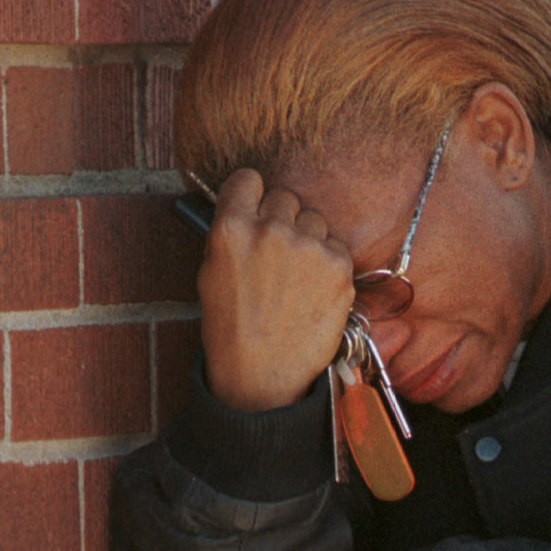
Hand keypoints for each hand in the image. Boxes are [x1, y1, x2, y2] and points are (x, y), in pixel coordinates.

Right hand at [194, 170, 354, 412]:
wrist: (265, 371)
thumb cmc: (233, 326)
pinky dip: (329, 260)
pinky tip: (315, 286)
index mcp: (231, 228)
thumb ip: (231, 234)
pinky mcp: (338, 265)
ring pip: (315, 220)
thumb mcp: (212, 272)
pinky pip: (337, 245)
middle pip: (286, 198)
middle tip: (279, 251)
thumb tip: (246, 211)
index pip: (248, 179)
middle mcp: (271, 230)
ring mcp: (309, 246)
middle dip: (283, 218)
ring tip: (298, 274)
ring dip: (309, 238)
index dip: (253, 193)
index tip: (256, 204)